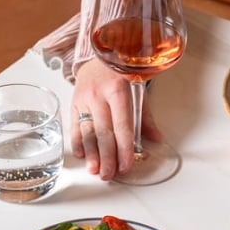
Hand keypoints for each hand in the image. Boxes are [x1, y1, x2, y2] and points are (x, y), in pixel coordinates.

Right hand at [70, 59, 161, 179]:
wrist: (101, 54)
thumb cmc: (122, 73)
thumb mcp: (138, 90)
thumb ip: (145, 117)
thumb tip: (156, 139)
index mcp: (118, 91)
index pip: (122, 126)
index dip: (124, 148)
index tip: (125, 165)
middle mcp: (99, 95)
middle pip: (103, 132)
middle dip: (106, 157)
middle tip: (108, 175)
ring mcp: (83, 98)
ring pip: (87, 131)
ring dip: (91, 154)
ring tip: (94, 170)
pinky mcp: (73, 102)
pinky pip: (74, 125)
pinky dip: (77, 142)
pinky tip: (82, 155)